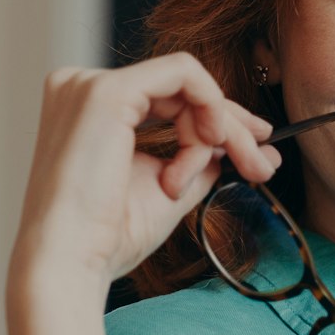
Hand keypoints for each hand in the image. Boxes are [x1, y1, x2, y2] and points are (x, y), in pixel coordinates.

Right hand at [10, 52, 281, 292]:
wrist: (72, 260)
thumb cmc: (109, 236)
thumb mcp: (169, 187)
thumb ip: (202, 158)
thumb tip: (253, 145)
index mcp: (89, 110)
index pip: (170, 97)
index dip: (222, 120)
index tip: (260, 150)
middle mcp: (82, 87)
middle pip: (184, 89)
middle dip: (233, 129)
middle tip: (262, 166)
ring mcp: (90, 84)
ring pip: (190, 84)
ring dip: (218, 131)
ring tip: (196, 179)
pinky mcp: (107, 91)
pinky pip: (185, 73)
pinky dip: (210, 108)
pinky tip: (206, 145)